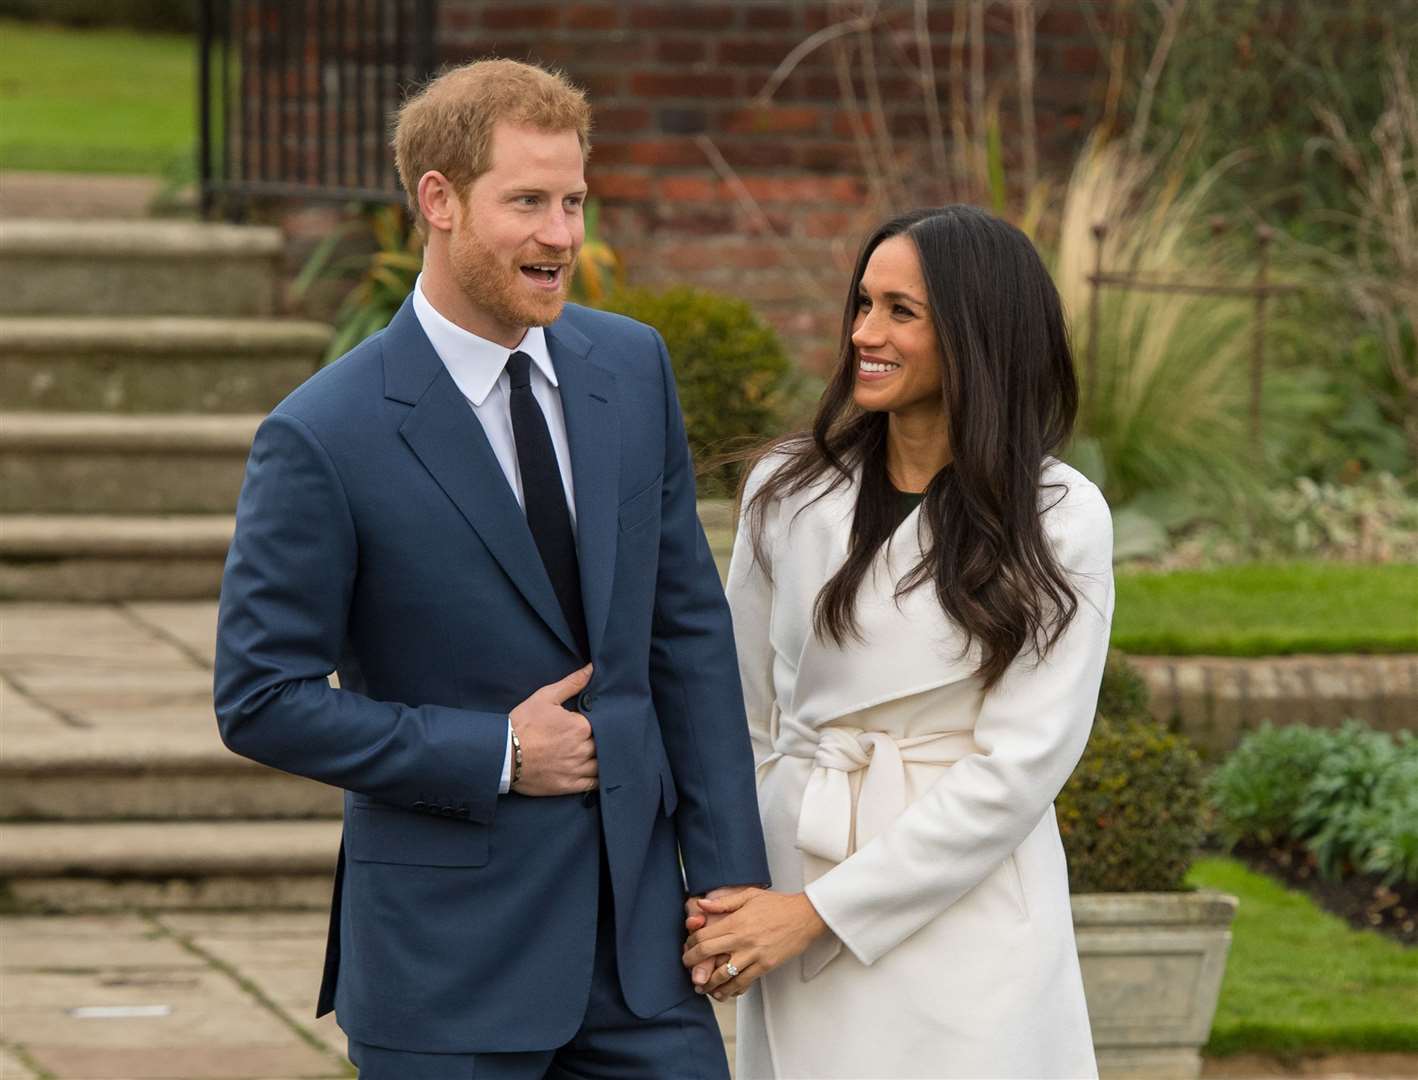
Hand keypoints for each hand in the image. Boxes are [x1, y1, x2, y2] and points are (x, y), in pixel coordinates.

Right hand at [509, 664, 596, 796]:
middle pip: (604, 744)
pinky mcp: (568, 786)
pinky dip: (600, 779)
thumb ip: (572, 683)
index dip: (602, 721)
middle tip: (601, 736)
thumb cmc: (523, 724)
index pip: (603, 723)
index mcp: (580, 727)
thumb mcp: (545, 697)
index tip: (596, 721)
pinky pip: (594, 783)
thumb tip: (592, 669)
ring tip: (603, 753)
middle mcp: (582, 749)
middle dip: (604, 739)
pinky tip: (601, 773)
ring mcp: (576, 769)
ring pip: (602, 765)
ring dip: (605, 759)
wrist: (501, 754)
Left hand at [682, 890, 828, 999]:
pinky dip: (730, 990)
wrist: (804, 917)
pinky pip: (743, 982)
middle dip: (692, 964)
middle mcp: (742, 940)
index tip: (688, 947)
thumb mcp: (749, 896)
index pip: (704, 936)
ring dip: (709, 983)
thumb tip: (701, 905)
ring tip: (701, 987)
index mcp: (736, 922)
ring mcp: (753, 955)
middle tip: (687, 968)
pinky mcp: (765, 966)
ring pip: (724, 975)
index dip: (691, 944)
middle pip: (708, 955)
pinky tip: (723, 993)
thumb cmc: (778, 905)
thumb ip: (723, 902)